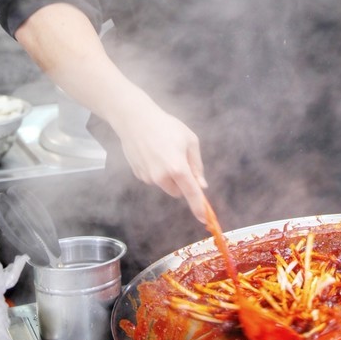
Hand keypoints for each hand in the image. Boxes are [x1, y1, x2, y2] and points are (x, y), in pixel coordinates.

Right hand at [109, 95, 207, 221]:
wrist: (135, 120)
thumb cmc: (166, 126)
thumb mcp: (190, 140)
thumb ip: (197, 165)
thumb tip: (201, 185)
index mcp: (178, 168)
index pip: (192, 194)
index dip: (199, 208)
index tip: (205, 219)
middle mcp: (161, 177)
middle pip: (178, 191)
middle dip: (182, 182)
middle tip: (179, 160)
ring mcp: (148, 177)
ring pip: (165, 185)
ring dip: (169, 176)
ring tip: (163, 152)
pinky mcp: (138, 175)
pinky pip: (153, 179)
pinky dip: (156, 171)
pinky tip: (152, 153)